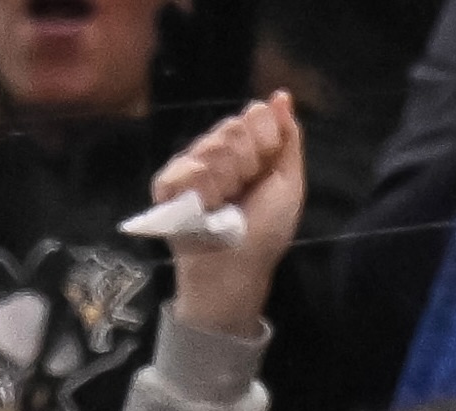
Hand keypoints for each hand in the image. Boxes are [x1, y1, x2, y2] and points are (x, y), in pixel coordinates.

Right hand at [152, 90, 302, 341]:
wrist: (236, 270)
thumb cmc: (266, 232)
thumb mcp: (289, 184)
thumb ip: (287, 139)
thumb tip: (282, 96)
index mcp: (247, 149)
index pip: (252, 116)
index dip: (263, 141)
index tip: (264, 169)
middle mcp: (217, 152)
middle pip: (231, 128)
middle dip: (245, 163)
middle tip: (243, 192)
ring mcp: (190, 167)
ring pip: (208, 146)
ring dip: (225, 181)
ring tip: (225, 206)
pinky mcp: (167, 186)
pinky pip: (182, 168)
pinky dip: (199, 190)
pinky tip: (205, 208)